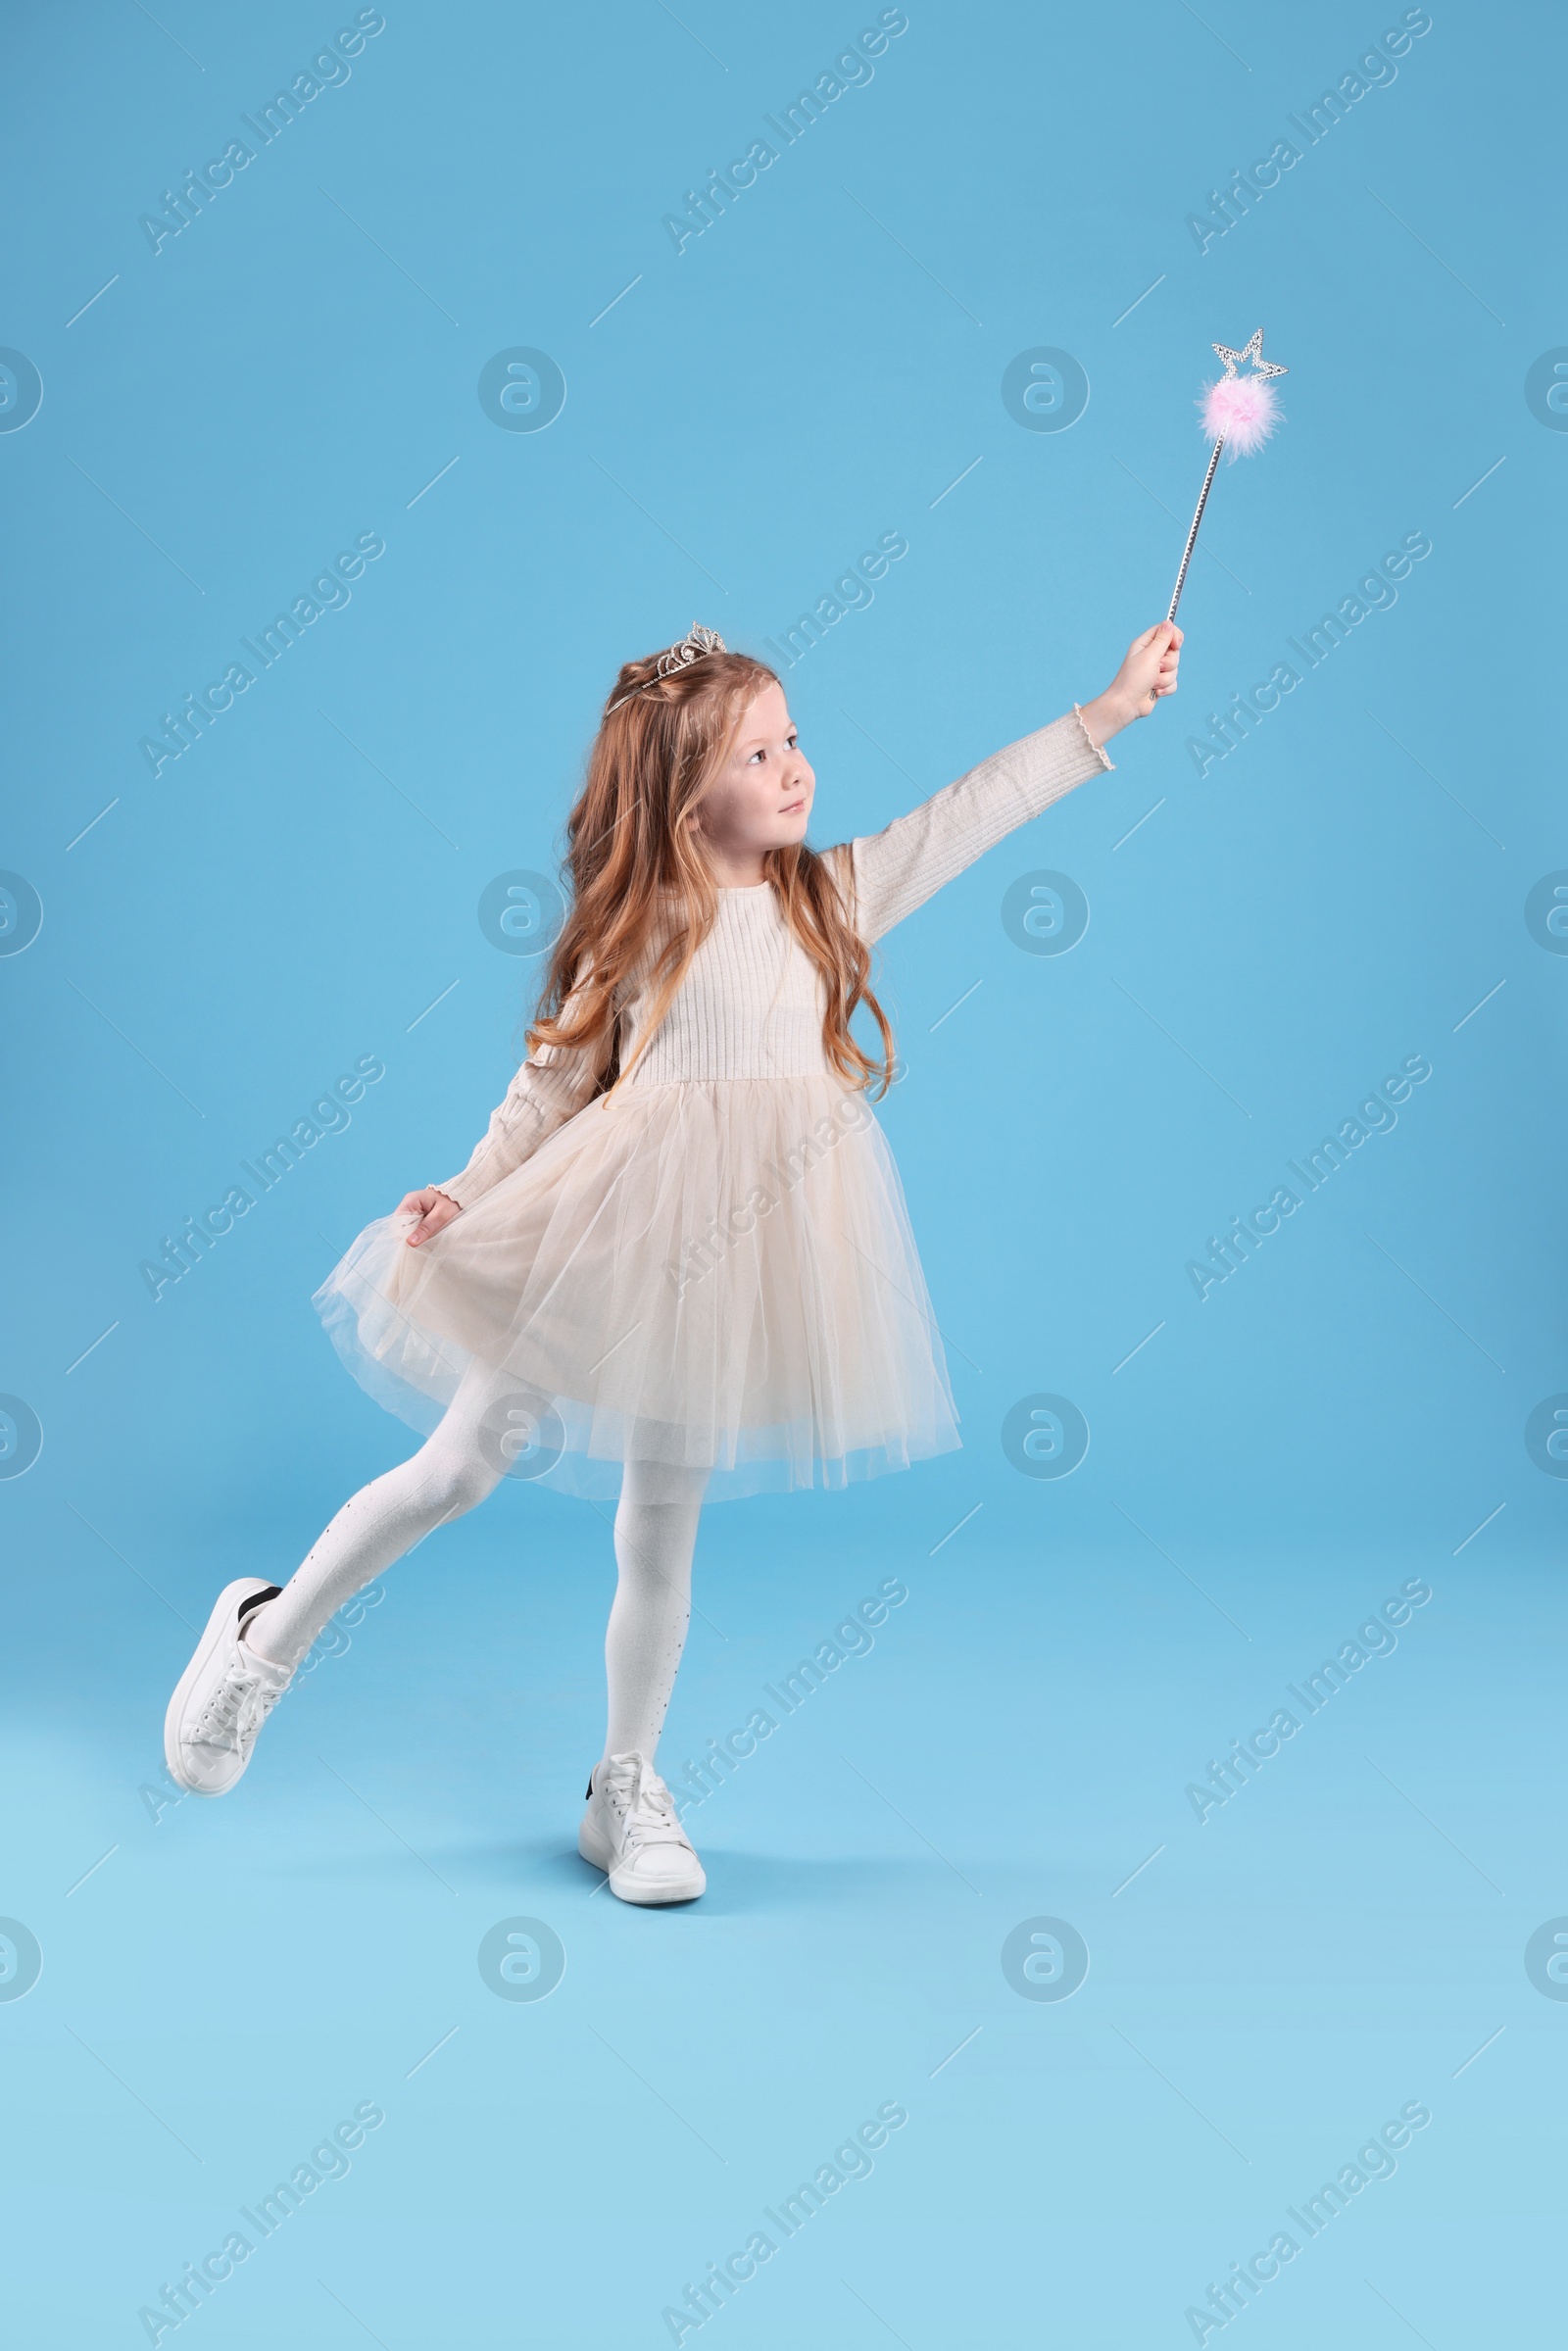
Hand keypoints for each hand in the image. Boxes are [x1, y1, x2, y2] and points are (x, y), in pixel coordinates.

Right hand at [398, 1187, 461, 1247]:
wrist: (461, 1197)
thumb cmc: (452, 1203)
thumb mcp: (441, 1216)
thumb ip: (425, 1228)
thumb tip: (409, 1242)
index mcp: (411, 1201)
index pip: (397, 1221)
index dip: (402, 1234)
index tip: (413, 1244)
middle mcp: (408, 1205)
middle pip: (400, 1225)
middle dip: (409, 1236)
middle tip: (421, 1244)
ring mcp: (412, 1210)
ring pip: (406, 1228)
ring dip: (414, 1236)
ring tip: (425, 1241)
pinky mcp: (417, 1216)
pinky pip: (413, 1227)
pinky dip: (418, 1234)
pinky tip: (426, 1238)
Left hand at [1079, 622, 1182, 745]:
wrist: (1127, 705)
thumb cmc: (1134, 679)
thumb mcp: (1149, 656)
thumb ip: (1162, 640)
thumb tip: (1169, 622)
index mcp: (1145, 644)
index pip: (1165, 630)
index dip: (1174, 636)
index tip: (1176, 644)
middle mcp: (1151, 655)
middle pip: (1174, 650)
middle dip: (1169, 662)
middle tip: (1157, 667)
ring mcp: (1156, 670)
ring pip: (1175, 668)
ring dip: (1165, 678)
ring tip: (1152, 683)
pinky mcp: (1160, 683)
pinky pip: (1174, 682)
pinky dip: (1166, 688)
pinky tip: (1154, 691)